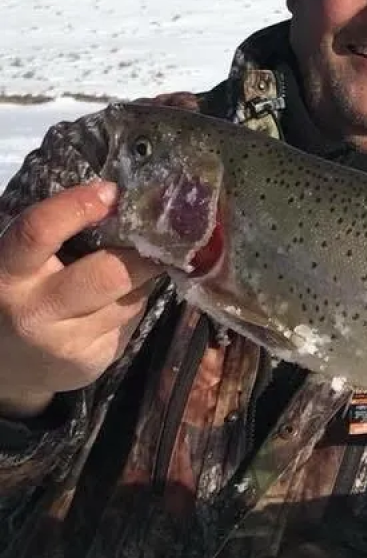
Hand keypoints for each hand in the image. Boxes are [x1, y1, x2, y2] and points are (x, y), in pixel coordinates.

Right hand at [0, 182, 162, 417]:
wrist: (5, 366)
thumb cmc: (21, 295)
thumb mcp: (22, 264)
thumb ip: (57, 238)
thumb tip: (122, 202)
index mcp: (7, 274)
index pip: (38, 232)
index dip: (77, 206)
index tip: (111, 191)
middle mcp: (34, 311)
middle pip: (109, 273)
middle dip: (143, 253)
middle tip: (160, 236)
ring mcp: (65, 342)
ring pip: (130, 297)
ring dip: (142, 279)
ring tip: (134, 270)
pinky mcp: (92, 361)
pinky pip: (131, 320)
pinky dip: (134, 303)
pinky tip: (117, 303)